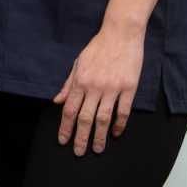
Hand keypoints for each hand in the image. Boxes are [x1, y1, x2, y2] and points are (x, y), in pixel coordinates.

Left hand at [53, 25, 143, 155]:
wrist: (120, 34)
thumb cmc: (97, 48)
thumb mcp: (77, 64)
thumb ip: (68, 84)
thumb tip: (57, 101)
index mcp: (80, 81)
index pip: (70, 110)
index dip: (65, 127)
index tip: (63, 140)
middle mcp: (94, 87)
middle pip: (85, 118)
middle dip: (80, 137)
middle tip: (78, 152)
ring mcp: (112, 88)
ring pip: (103, 118)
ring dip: (99, 136)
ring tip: (96, 149)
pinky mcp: (129, 88)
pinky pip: (123, 111)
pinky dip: (119, 124)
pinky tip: (115, 133)